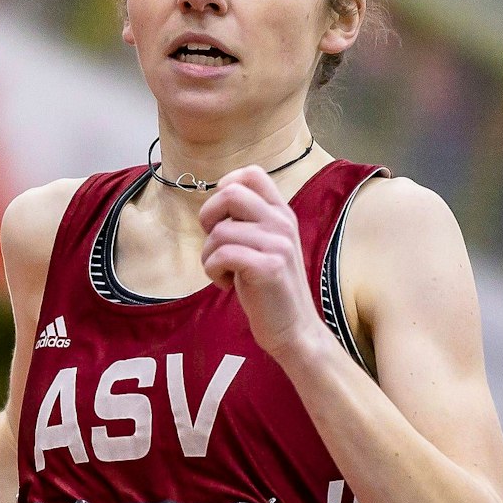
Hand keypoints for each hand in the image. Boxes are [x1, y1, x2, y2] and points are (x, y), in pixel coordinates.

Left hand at [198, 165, 326, 360]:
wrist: (294, 329)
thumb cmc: (269, 288)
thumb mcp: (264, 245)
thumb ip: (249, 222)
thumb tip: (215, 203)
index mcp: (281, 213)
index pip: (251, 174)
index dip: (225, 187)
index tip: (221, 216)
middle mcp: (282, 223)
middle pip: (230, 193)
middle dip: (208, 217)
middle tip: (214, 243)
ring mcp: (277, 244)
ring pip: (220, 231)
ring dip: (208, 255)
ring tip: (222, 272)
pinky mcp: (268, 268)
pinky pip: (222, 255)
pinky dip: (212, 270)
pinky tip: (225, 284)